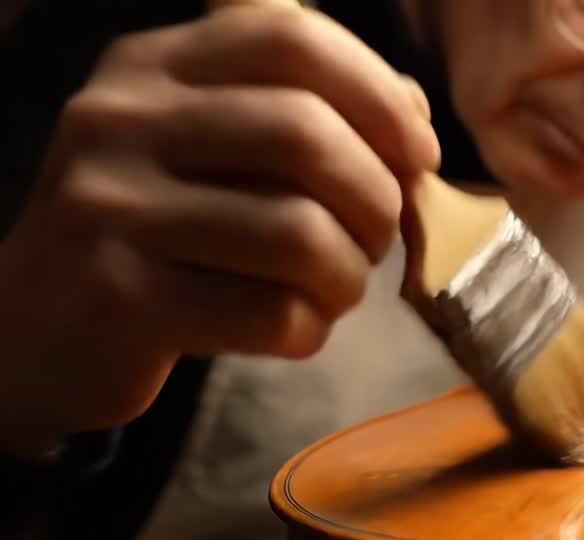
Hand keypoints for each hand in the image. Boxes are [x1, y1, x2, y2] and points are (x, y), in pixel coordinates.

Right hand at [0, 3, 439, 456]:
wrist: (37, 330)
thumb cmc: (160, 234)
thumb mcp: (215, 152)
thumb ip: (309, 117)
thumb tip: (413, 113)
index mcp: (154, 65)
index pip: (292, 40)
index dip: (380, 96)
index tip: (420, 156)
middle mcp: (121, 118)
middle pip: (306, 135)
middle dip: (376, 200)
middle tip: (377, 240)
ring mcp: (111, 207)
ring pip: (300, 234)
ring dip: (349, 277)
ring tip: (334, 291)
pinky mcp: (120, 297)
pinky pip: (272, 314)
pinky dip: (309, 329)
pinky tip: (294, 328)